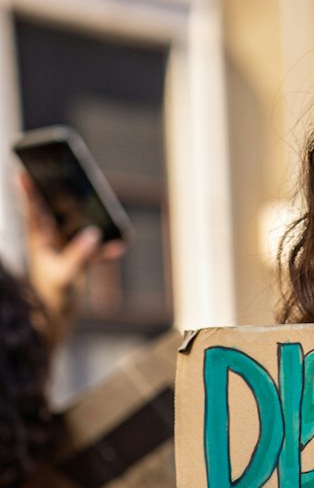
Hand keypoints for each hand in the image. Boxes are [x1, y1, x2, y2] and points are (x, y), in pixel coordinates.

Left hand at [19, 173, 123, 343]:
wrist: (58, 316)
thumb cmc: (53, 295)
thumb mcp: (66, 275)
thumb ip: (79, 255)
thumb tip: (93, 234)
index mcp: (40, 241)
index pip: (33, 211)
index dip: (28, 192)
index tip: (21, 172)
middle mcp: (51, 239)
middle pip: (54, 209)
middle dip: (57, 192)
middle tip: (58, 171)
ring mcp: (65, 247)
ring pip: (77, 225)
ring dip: (88, 217)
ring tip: (97, 201)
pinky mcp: (79, 258)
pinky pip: (94, 249)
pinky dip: (105, 250)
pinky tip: (119, 248)